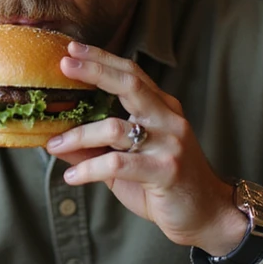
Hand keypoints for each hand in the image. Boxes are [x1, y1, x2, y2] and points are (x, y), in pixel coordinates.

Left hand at [44, 42, 246, 255]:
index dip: (102, 59)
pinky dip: (89, 168)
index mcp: (162, 109)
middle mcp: (168, 119)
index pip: (131, 74)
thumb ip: (95, 149)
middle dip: (94, 70)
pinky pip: (118, 163)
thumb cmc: (166, 185)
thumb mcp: (127, 163)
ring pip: (115, 128)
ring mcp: (169, 143)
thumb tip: (54, 141)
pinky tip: (72, 176)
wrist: (209, 214)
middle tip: (64, 64)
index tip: (72, 49)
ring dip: (78, 135)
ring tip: (53, 145)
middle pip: (129, 84)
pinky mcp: (165, 170)